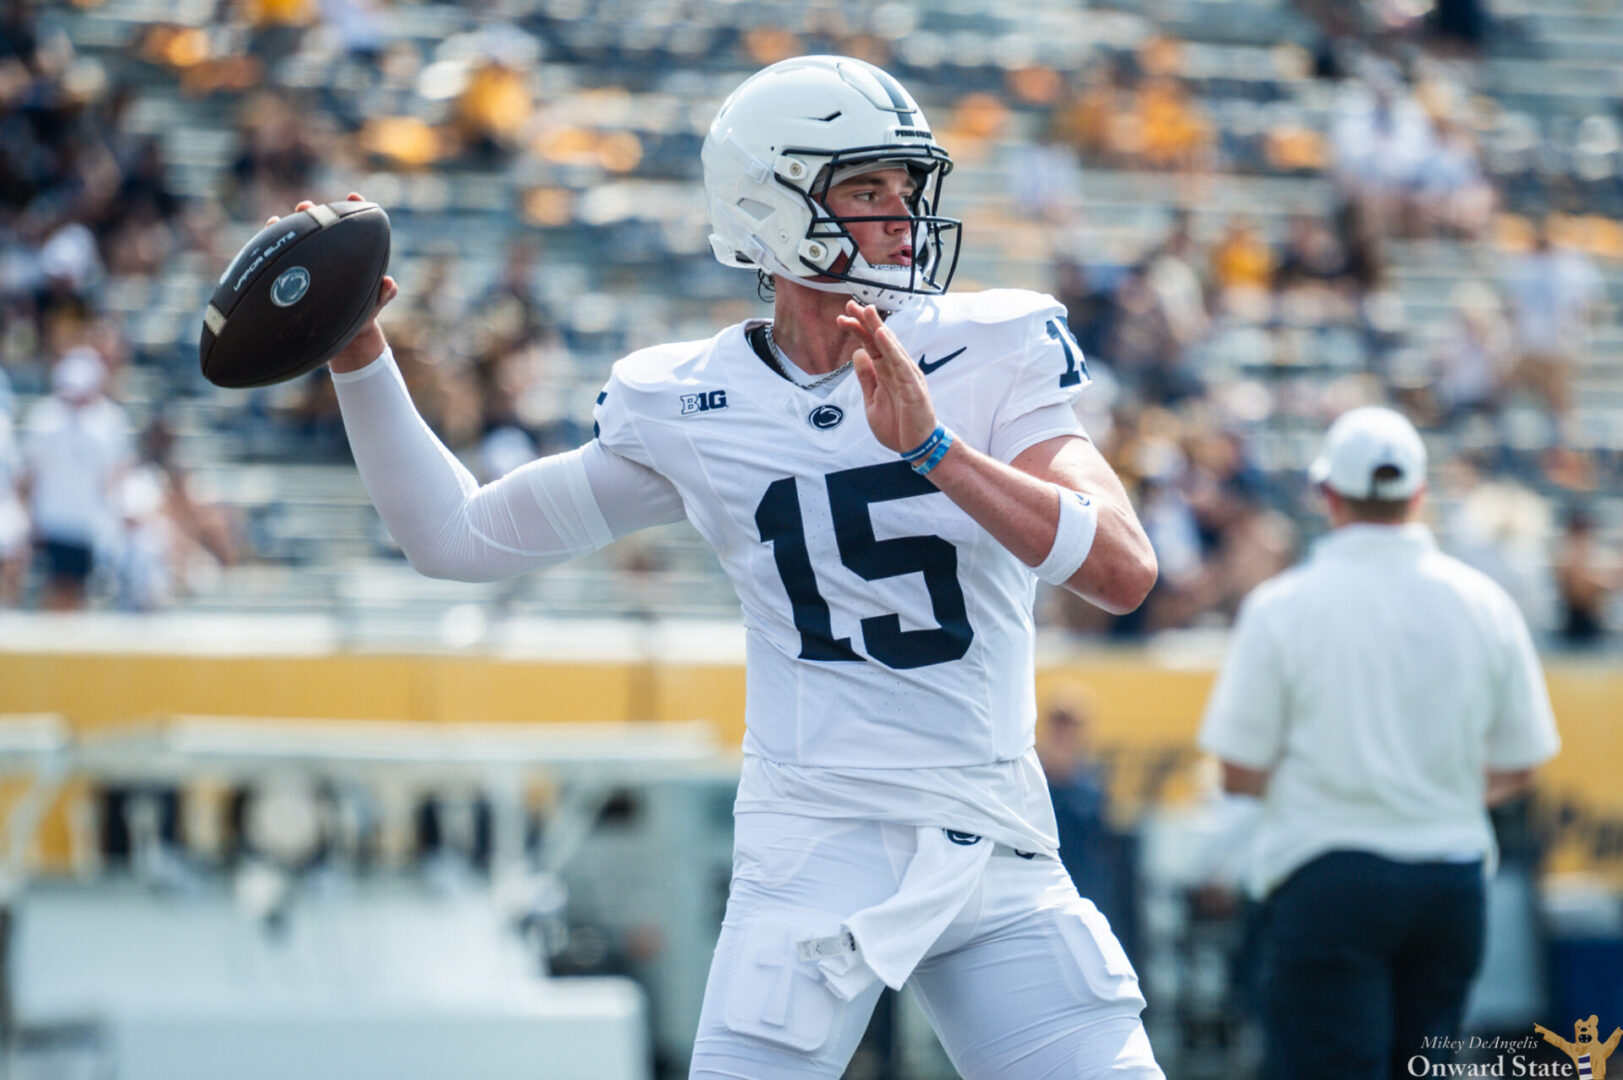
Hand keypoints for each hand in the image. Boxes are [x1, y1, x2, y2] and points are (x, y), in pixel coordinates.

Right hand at [265, 193, 397, 373]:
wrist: (343, 337)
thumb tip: (389, 283)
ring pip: (298, 241)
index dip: (354, 208)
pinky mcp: (294, 278)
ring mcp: (311, 264)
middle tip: (306, 207)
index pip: (354, 226)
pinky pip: (281, 263)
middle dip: (313, 214)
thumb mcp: (374, 305)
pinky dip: (272, 252)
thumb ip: (384, 294)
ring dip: (288, 229)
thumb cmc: (362, 317)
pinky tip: (263, 247)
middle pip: (321, 227)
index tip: (354, 198)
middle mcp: (329, 254)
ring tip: (276, 221)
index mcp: (351, 256)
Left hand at [836, 300, 935, 453]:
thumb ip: (866, 378)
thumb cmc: (897, 426)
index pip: (870, 346)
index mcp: (886, 373)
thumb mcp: (872, 401)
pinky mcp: (913, 387)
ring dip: (878, 328)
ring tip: (867, 311)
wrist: (916, 447)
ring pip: (891, 347)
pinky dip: (891, 348)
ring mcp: (906, 376)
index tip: (843, 317)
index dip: (858, 330)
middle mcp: (897, 370)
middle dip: (865, 322)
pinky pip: (900, 364)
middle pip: (880, 341)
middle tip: (851, 305)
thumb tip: (857, 353)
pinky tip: (881, 335)